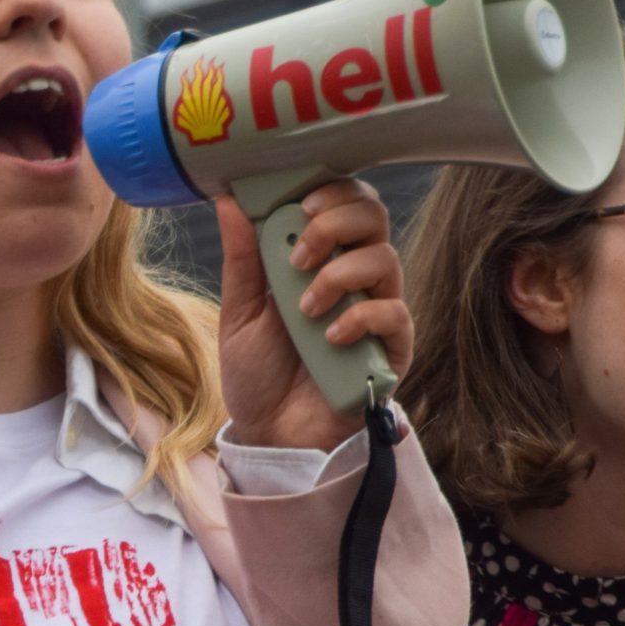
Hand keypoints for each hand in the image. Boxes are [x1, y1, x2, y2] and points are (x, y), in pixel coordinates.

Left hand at [215, 179, 411, 451]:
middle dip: (337, 221)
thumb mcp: (239, 311)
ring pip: (385, 259)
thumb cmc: (259, 371)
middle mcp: (353, 276)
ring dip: (339, 274)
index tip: (299, 205)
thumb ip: (242, 258)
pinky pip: (395, 314)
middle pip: (373, 216)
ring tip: (305, 308)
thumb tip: (229, 199)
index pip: (343, 201)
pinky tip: (331, 336)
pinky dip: (361, 317)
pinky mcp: (391, 349)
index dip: (330, 190)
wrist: (271, 434)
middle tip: (301, 250)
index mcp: (319, 257)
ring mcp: (375, 310)